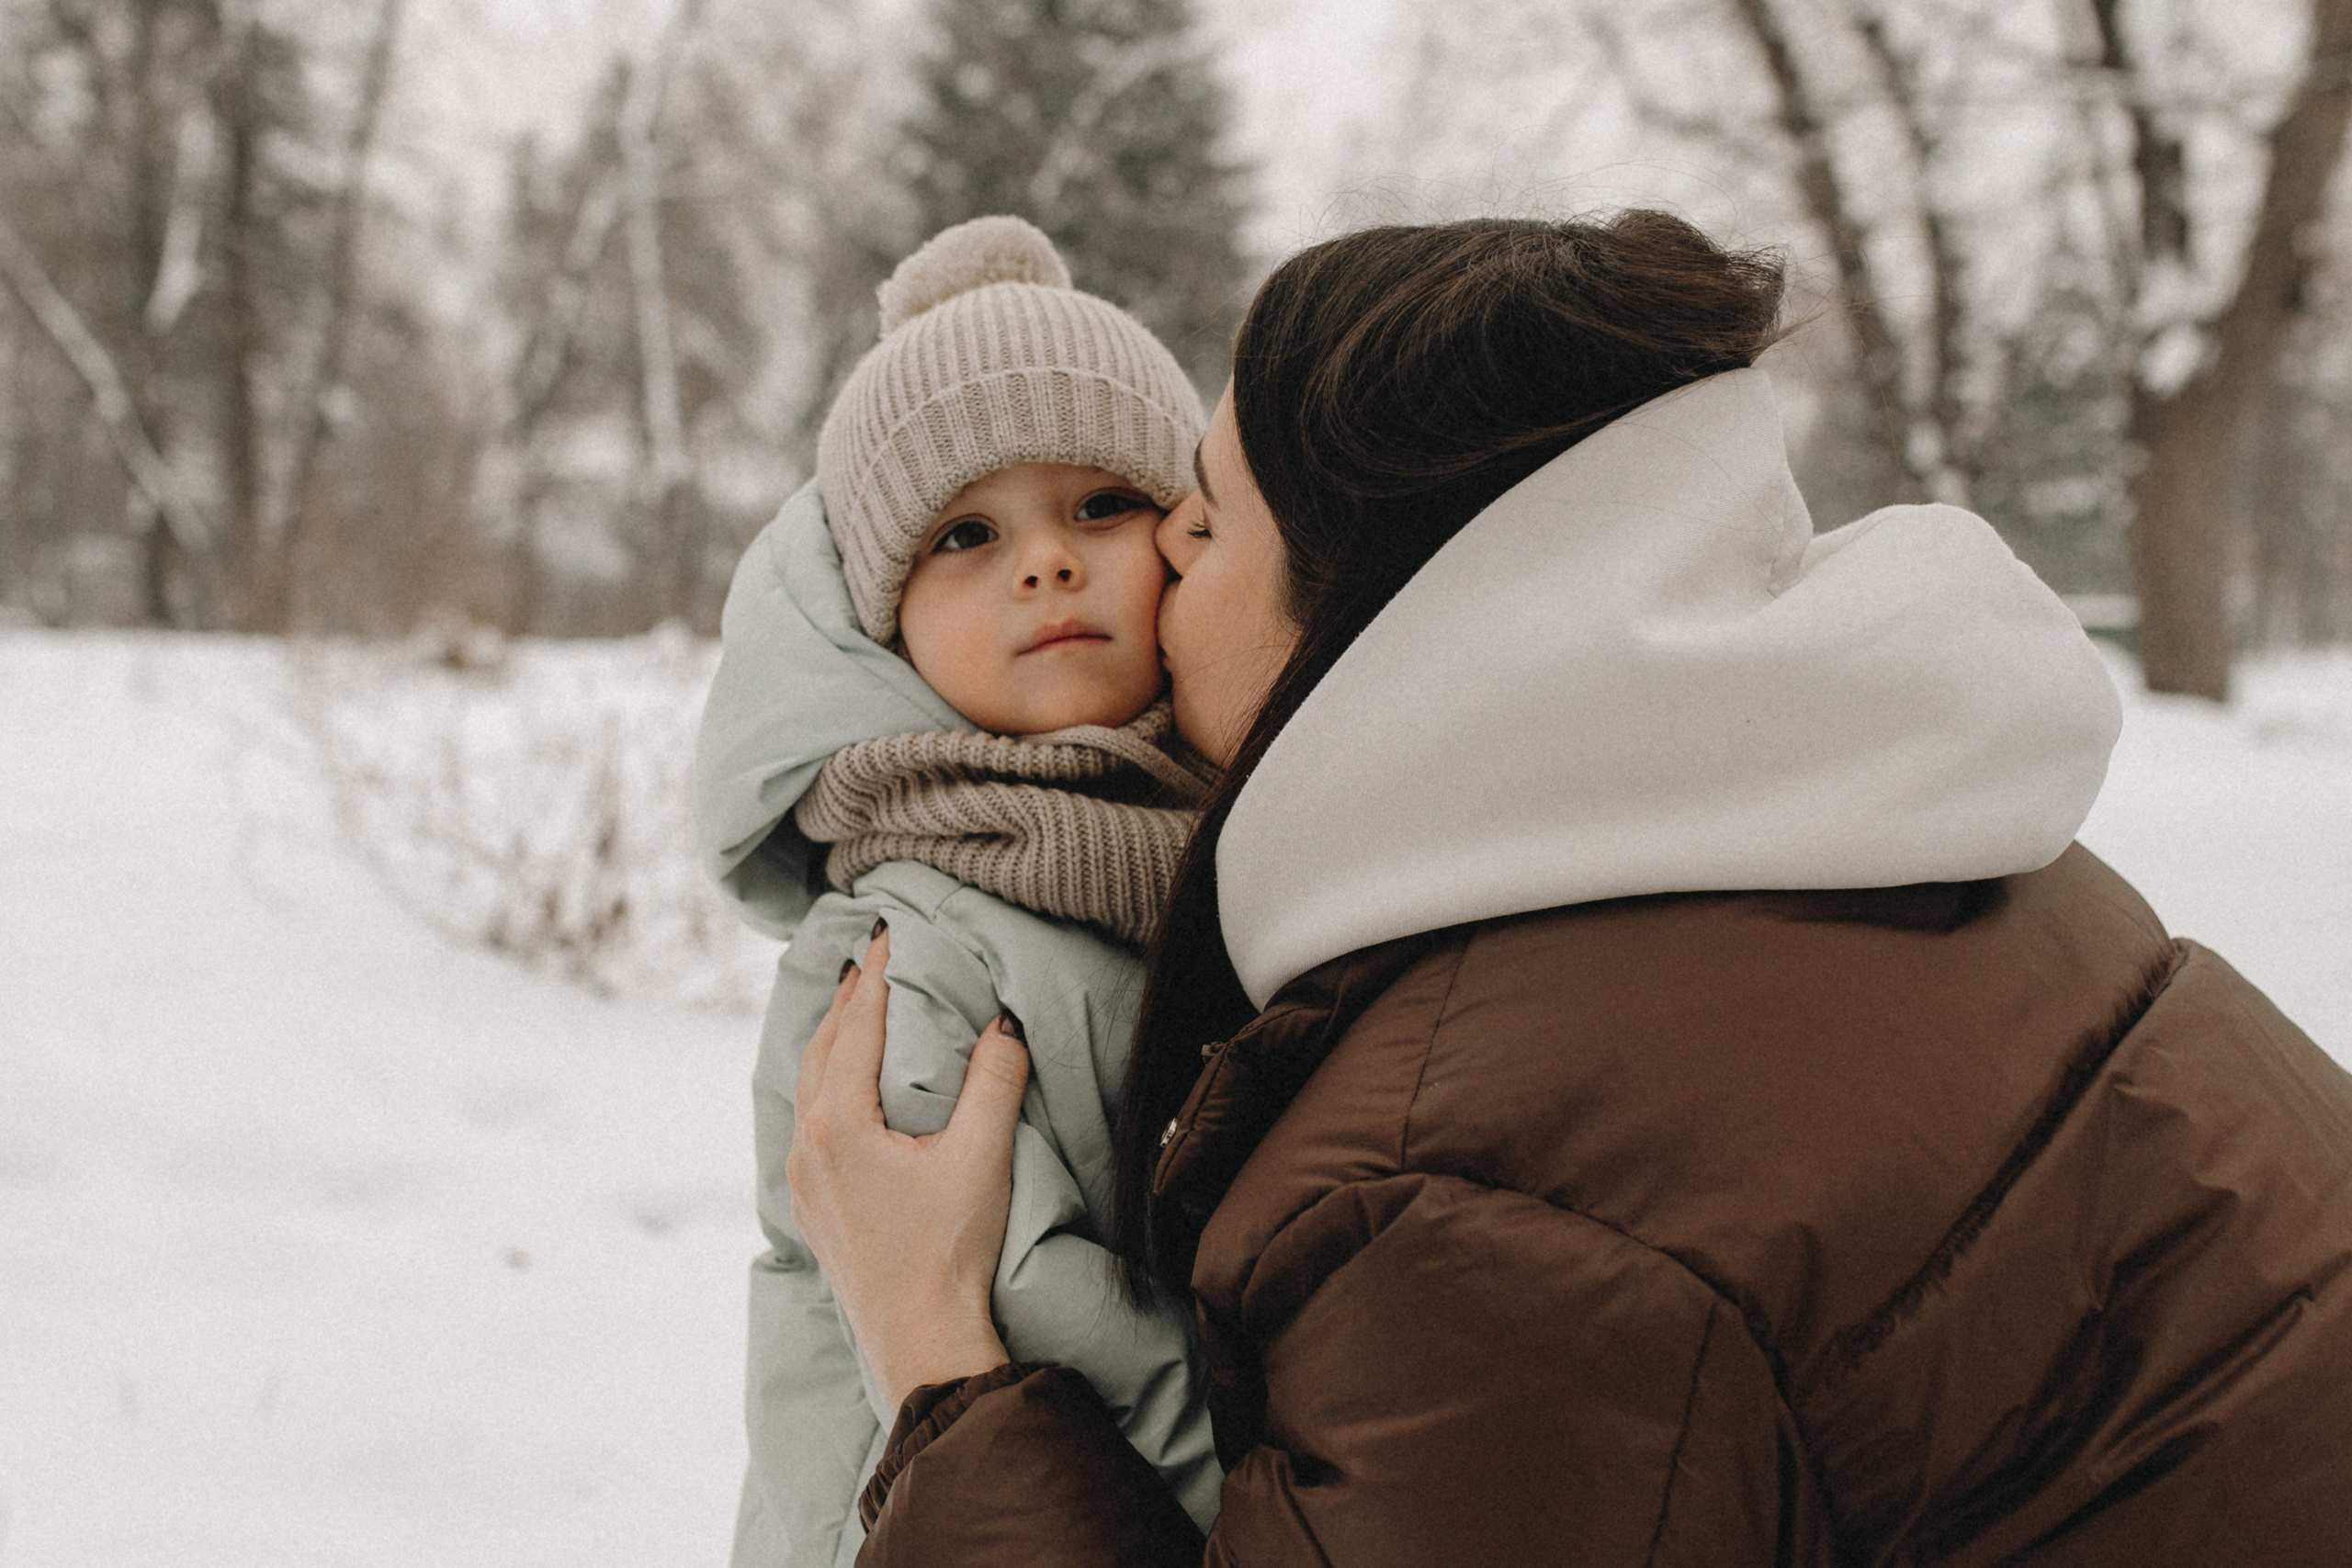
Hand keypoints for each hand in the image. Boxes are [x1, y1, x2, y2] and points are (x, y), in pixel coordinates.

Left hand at [785, 922, 1030, 1410]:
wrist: (920, 1339)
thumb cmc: (951, 1249)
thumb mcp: (982, 1157)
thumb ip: (994, 1082)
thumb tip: (1004, 1020)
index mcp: (839, 1124)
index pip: (858, 1029)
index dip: (876, 978)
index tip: (886, 934)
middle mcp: (809, 1145)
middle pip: (822, 1049)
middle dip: (847, 999)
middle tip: (867, 955)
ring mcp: (804, 1179)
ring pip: (807, 1085)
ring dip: (830, 1038)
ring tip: (852, 1004)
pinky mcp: (812, 1206)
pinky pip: (806, 1120)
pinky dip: (822, 1080)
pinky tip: (839, 1084)